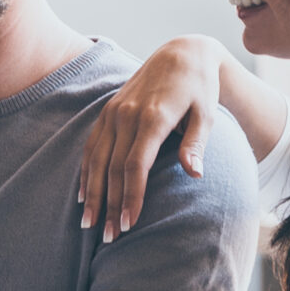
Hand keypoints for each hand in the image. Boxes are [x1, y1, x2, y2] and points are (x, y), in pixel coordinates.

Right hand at [79, 35, 224, 241]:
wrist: (181, 53)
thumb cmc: (200, 88)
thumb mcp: (207, 113)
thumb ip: (196, 144)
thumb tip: (194, 174)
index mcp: (152, 117)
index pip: (135, 166)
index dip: (131, 197)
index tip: (130, 224)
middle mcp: (127, 115)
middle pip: (113, 169)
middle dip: (110, 205)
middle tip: (110, 237)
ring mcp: (113, 113)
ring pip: (97, 160)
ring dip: (93, 194)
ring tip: (90, 223)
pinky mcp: (107, 112)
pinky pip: (91, 147)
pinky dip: (86, 173)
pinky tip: (83, 196)